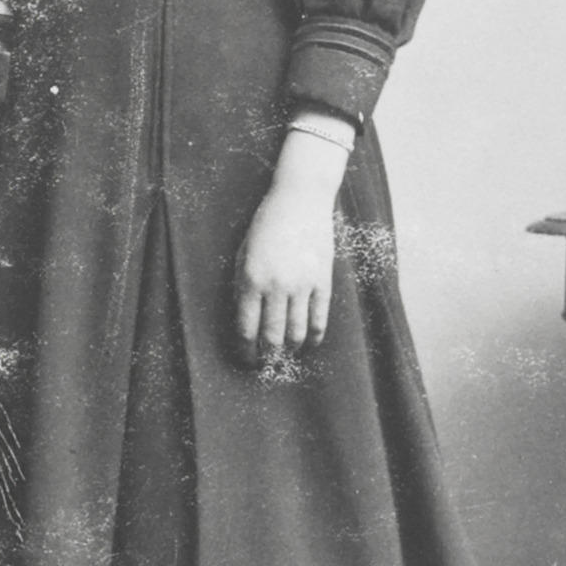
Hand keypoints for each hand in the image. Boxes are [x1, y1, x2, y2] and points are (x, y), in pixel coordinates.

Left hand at [233, 132, 346, 365]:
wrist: (300, 200)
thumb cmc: (266, 225)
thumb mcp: (243, 253)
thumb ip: (242, 286)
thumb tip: (245, 321)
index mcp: (250, 279)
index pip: (246, 328)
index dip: (245, 350)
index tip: (246, 360)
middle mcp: (276, 285)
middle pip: (271, 336)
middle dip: (267, 357)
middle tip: (266, 365)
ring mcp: (302, 284)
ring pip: (296, 332)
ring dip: (290, 350)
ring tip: (286, 356)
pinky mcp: (322, 280)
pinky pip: (320, 318)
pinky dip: (314, 337)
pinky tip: (309, 344)